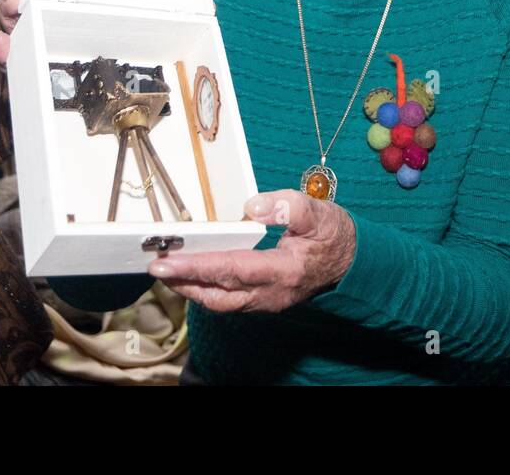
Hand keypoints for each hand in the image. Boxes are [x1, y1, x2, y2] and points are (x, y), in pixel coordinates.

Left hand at [147, 189, 356, 311]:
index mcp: (284, 271)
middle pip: (218, 294)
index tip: (166, 261)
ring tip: (166, 272)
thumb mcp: (320, 212)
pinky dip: (205, 290)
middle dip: (184, 282)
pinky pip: (228, 300)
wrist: (354, 263)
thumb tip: (253, 206)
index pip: (232, 270)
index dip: (197, 266)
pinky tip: (192, 277)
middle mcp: (272, 293)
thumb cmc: (334, 235)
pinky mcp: (263, 300)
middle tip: (155, 267)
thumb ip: (289, 206)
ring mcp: (267, 301)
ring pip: (220, 302)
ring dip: (191, 288)